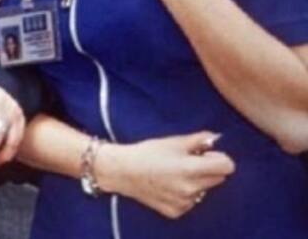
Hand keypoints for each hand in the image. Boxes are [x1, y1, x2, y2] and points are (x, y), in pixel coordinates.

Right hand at [97, 131, 233, 218]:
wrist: (122, 171)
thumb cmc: (146, 153)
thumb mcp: (173, 141)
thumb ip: (199, 140)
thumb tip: (216, 138)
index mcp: (191, 169)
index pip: (227, 166)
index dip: (218, 158)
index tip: (206, 155)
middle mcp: (191, 189)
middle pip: (218, 179)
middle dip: (208, 169)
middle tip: (187, 162)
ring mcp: (184, 202)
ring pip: (204, 190)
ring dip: (197, 182)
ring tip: (174, 174)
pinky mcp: (176, 211)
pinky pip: (191, 201)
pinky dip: (185, 194)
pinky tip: (168, 185)